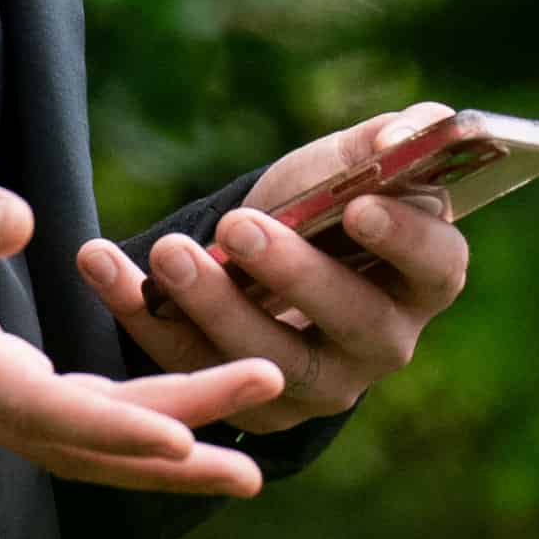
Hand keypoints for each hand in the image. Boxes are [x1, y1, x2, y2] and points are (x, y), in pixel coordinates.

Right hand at [0, 129, 278, 496]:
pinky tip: (183, 428)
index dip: (114, 425)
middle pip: (76, 438)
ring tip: (246, 463)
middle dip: (170, 445)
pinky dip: (128, 429)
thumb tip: (18, 223)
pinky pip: (65, 421)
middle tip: (260, 454)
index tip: (186, 436)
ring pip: (75, 441)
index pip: (38, 403)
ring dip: (160, 452)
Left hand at [72, 101, 475, 434]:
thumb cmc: (327, 202)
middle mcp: (381, 344)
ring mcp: (314, 385)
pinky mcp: (243, 405)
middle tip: (239, 229)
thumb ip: (389, 141)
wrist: (265, 254)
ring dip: (212, 306)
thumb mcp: (353, 163)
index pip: (436, 267)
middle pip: (352, 323)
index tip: (356, 207)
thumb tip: (408, 133)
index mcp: (422, 279)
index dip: (403, 241)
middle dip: (294, 276)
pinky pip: (191, 367)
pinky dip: (141, 316)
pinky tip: (102, 265)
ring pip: (268, 360)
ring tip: (167, 253)